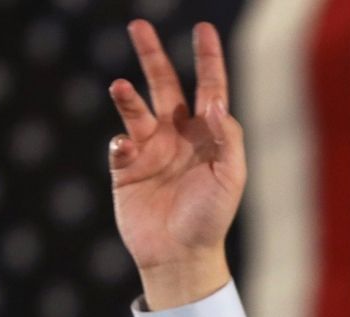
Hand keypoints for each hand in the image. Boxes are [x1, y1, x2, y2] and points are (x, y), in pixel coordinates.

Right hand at [108, 20, 245, 309]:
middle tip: (138, 26)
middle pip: (164, 85)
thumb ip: (226, 138)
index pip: (208, 88)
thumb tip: (212, 102)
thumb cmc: (211, 219)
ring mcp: (150, 151)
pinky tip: (125, 149)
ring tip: (119, 86)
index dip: (207, 59)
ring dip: (127, 96)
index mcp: (206, 135)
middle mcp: (177, 136)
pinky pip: (119, 146)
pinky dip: (119, 143)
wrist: (181, 257)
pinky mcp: (126, 170)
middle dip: (152, 56)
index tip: (203, 29)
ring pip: (135, 110)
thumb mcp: (231, 178)